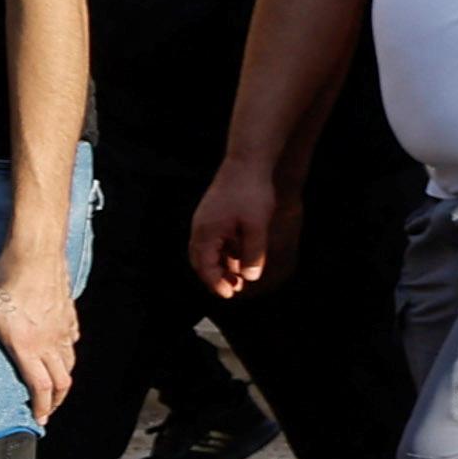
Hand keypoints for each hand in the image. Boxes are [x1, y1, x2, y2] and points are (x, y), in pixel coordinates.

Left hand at [0, 247, 76, 420]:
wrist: (34, 253)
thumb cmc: (3, 280)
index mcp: (28, 347)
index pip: (42, 387)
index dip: (43, 406)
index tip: (40, 419)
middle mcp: (50, 342)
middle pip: (63, 380)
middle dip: (57, 399)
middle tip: (48, 407)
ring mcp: (62, 329)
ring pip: (70, 362)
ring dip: (63, 378)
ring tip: (55, 384)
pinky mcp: (68, 315)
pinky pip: (72, 341)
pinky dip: (67, 352)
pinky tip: (60, 349)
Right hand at [187, 169, 286, 303]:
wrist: (248, 162)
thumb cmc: (252, 193)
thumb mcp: (257, 227)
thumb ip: (253, 254)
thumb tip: (249, 278)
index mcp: (206, 233)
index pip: (205, 266)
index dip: (215, 283)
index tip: (228, 295)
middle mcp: (200, 228)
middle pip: (201, 260)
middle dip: (214, 277)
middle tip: (231, 291)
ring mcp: (205, 220)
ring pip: (207, 250)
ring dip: (218, 265)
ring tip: (236, 279)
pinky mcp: (213, 214)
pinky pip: (213, 240)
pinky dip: (222, 252)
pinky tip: (238, 258)